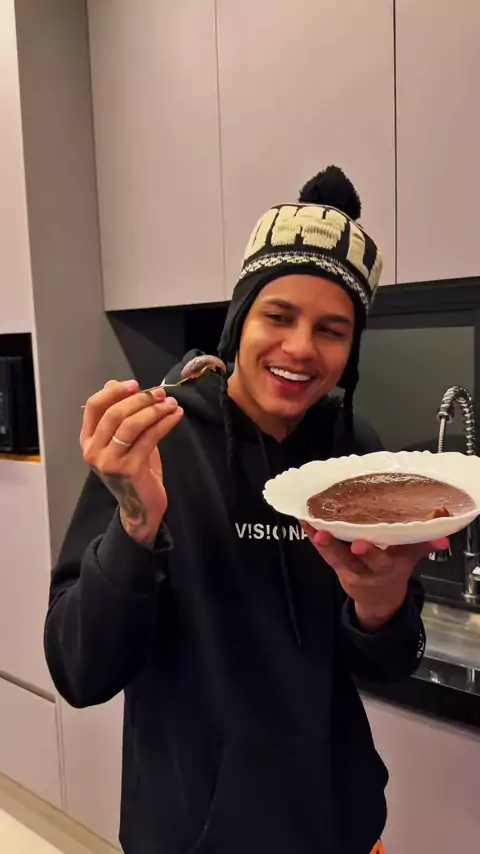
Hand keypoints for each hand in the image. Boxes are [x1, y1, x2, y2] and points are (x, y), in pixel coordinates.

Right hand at [81, 380, 183, 546]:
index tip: (136, 384)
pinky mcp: (129, 469)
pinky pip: (149, 438)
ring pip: (131, 425)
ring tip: (171, 404)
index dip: (114, 392)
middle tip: (161, 393)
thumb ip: (117, 415)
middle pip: (114, 414)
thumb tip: (113, 383)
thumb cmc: (133, 470)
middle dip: (140, 400)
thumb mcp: (122, 440)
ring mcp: (109, 462)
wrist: (141, 507)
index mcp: (88, 441)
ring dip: (154, 410)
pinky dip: (164, 423)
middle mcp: (93, 451)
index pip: (93, 407)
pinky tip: (176, 416)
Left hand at [301, 524, 448, 630]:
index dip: (370, 554)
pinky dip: (312, 536)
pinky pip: (322, 553)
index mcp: (386, 568)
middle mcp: (365, 571)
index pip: (380, 561)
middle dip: (340, 550)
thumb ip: (423, 546)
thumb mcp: (409, 561)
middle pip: (352, 561)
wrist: (378, 599)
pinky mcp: (335, 566)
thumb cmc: (394, 570)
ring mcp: (347, 570)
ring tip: (313, 527)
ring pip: (333, 557)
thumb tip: (444, 537)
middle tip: (330, 537)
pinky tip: (304, 520)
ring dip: (322, 543)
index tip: (360, 545)